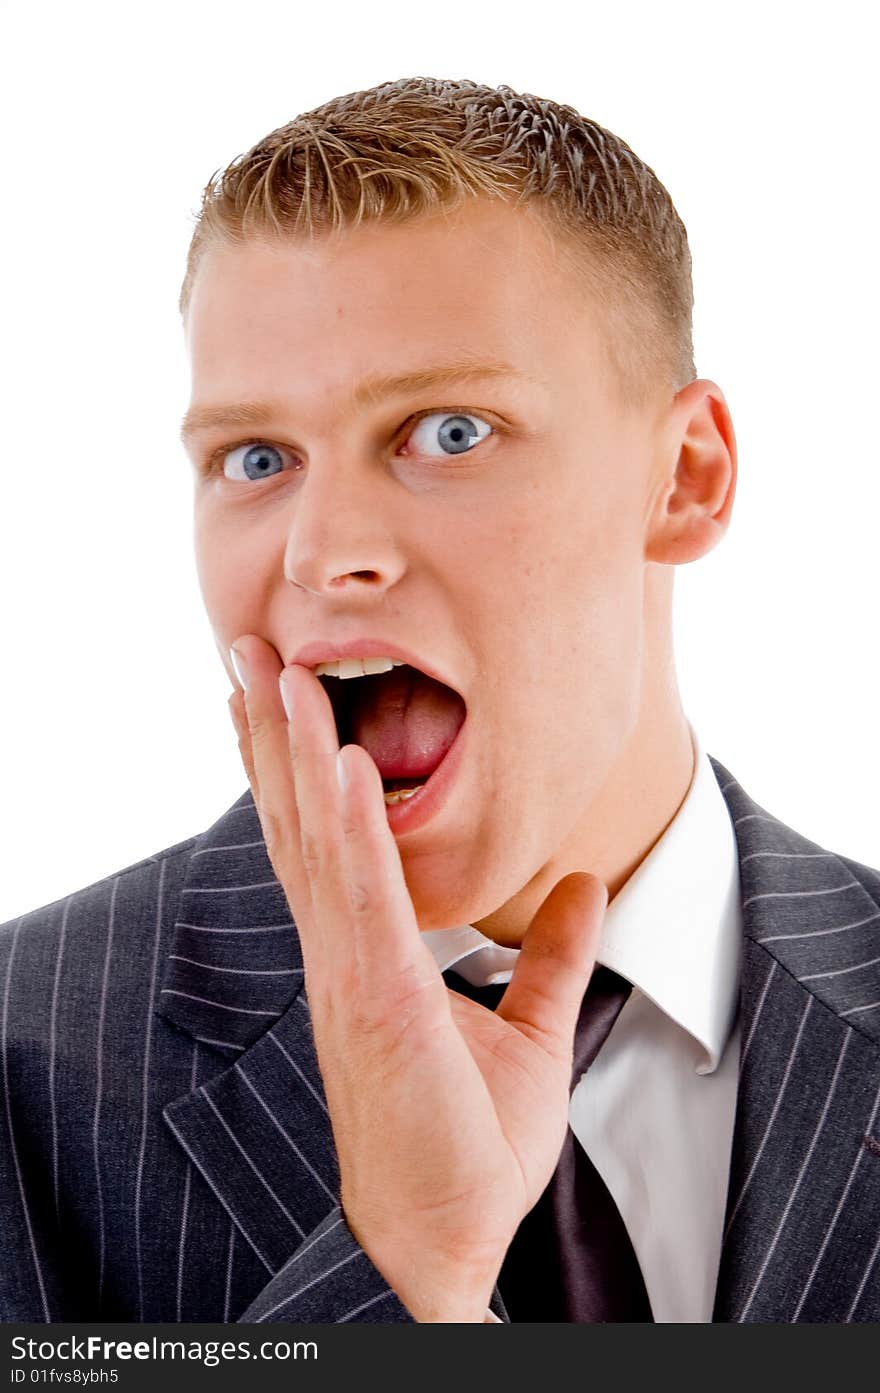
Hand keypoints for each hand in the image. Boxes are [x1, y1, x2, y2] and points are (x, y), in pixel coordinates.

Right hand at [228, 635, 606, 1321]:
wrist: (447, 1235)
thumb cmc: (467, 1144)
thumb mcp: (527, 1029)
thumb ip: (546, 954)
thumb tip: (583, 886)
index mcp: (366, 954)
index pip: (323, 840)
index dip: (295, 766)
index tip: (280, 698)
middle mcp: (342, 950)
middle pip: (298, 821)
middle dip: (272, 732)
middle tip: (247, 649)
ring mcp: (351, 970)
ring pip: (314, 839)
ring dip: (292, 749)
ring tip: (273, 668)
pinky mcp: (378, 996)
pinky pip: (360, 893)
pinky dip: (345, 822)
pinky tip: (333, 759)